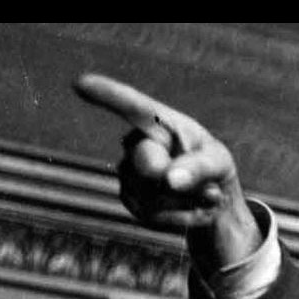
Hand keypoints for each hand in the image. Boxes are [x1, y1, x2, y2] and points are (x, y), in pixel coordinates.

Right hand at [75, 73, 259, 270]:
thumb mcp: (218, 163)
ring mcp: (129, 173)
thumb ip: (199, 168)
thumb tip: (168, 179)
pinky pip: (153, 214)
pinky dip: (181, 216)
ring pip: (152, 194)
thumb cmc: (214, 169)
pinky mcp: (130, 199)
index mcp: (161, 124)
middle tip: (201, 185)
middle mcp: (138, 144)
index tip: (81, 82)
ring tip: (205, 194)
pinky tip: (193, 209)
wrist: (209, 201)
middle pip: (145, 161)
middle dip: (172, 175)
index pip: (133, 107)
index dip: (109, 96)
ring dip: (186, 199)